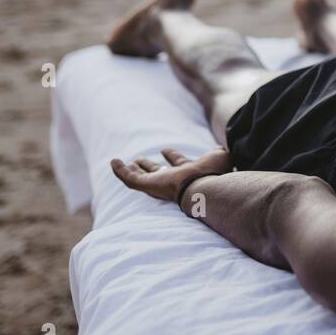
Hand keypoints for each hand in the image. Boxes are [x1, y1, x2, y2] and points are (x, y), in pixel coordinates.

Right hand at [110, 146, 233, 204]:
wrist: (206, 188)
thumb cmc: (216, 174)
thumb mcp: (221, 157)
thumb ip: (221, 152)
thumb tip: (222, 146)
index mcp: (190, 172)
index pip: (179, 164)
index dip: (172, 157)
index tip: (165, 150)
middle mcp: (174, 179)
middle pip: (159, 172)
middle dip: (150, 166)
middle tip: (140, 160)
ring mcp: (161, 183)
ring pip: (144, 177)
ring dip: (134, 169)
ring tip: (124, 162)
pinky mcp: (149, 186)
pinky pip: (132, 180)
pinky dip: (121, 172)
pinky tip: (113, 162)